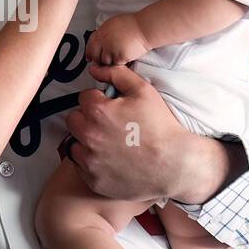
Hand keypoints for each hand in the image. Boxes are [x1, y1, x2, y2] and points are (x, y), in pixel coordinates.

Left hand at [65, 64, 223, 203]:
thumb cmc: (161, 127)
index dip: (98, 100)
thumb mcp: (144, 91)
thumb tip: (94, 69)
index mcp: (97, 111)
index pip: (83, 97)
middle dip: (87, 118)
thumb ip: (116, 74)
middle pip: (74, 119)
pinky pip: (81, 166)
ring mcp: (89, 160)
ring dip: (85, 141)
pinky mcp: (93, 180)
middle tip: (108, 125)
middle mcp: (88, 135)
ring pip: (74, 144)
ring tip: (108, 143)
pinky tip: (109, 159)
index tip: (111, 108)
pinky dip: (90, 162)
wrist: (174, 165)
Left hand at [86, 14, 150, 65]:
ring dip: (110, 62)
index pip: (90, 45)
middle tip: (105, 59)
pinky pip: (115, 65)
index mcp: (101, 32)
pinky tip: (124, 58)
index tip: (89, 57)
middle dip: (98, 59)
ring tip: (118, 56)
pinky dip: (119, 64)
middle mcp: (104, 41)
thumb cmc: (134, 25)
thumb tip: (99, 40)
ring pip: (105, 62)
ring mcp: (111, 50)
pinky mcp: (119, 57)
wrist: (144, 28)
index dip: (89, 52)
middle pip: (95, 56)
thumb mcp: (113, 24)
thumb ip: (104, 33)